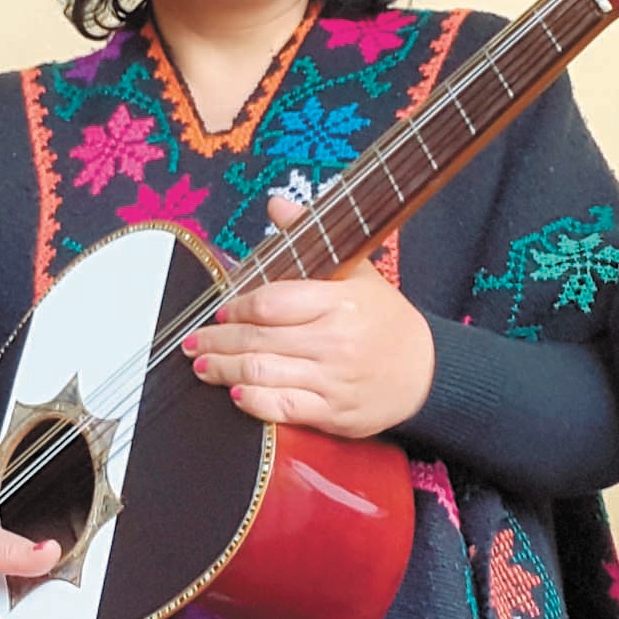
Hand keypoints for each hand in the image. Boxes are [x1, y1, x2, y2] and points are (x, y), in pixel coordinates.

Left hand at [182, 195, 435, 437]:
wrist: (426, 372)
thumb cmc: (386, 320)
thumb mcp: (357, 272)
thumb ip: (312, 235)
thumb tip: (277, 204)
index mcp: (340, 301)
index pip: (272, 302)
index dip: (237, 307)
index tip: (221, 310)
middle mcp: (335, 341)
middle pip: (258, 340)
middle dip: (216, 341)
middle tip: (192, 340)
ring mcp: (334, 380)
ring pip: (263, 374)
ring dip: (224, 370)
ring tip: (203, 364)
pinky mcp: (335, 414)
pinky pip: (283, 408)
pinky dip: (253, 402)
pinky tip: (236, 393)